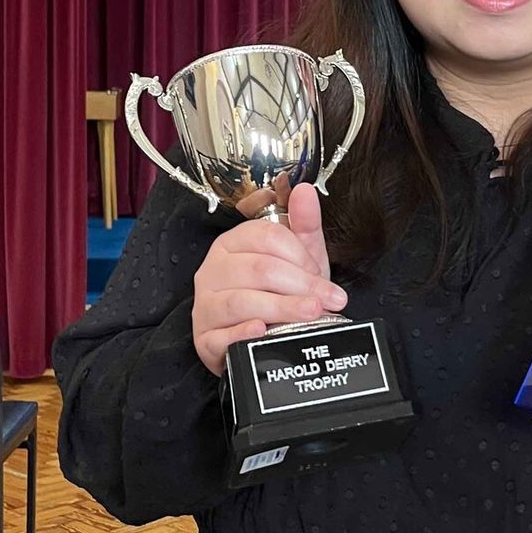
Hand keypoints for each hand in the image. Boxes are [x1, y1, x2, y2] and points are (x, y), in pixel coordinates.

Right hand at [192, 182, 345, 377]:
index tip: (323, 276)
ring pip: (242, 300)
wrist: (258, 341)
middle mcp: (213, 270)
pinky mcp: (205, 339)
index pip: (266, 237)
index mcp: (233, 243)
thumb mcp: (296, 260)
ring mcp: (206, 305)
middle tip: (326, 300)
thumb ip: (304, 226)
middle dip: (300, 284)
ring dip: (282, 307)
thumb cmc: (275, 295)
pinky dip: (243, 332)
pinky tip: (263, 330)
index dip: (300, 255)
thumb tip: (304, 190)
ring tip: (311, 313)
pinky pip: (222, 335)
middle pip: (259, 268)